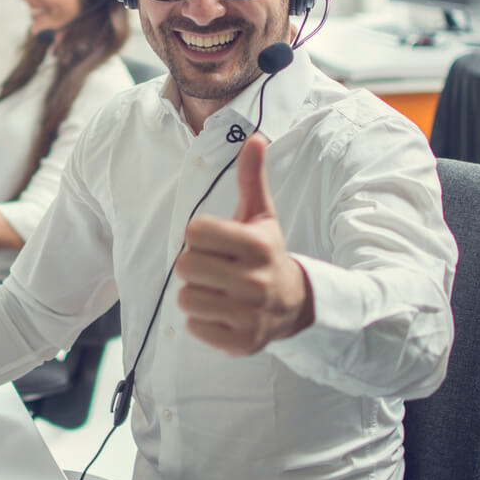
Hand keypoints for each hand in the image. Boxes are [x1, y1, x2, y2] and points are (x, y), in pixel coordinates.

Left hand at [175, 134, 313, 354]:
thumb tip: (254, 137)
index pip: (194, 232)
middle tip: (217, 268)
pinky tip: (224, 312)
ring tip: (219, 291)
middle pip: (185, 266)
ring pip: (185, 298)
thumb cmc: (266, 254)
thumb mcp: (261, 215)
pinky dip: (203, 321)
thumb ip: (252, 177)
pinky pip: (194, 327)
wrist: (294, 304)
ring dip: (196, 293)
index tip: (218, 242)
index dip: (200, 236)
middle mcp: (255, 281)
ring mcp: (249, 315)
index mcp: (258, 245)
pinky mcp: (240, 343)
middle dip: (195, 265)